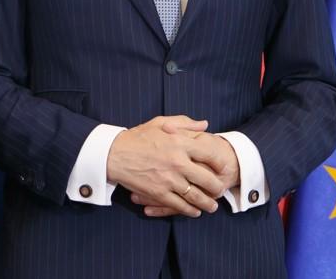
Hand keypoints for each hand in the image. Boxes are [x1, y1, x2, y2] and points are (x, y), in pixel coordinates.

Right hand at [107, 115, 222, 217]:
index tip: (221, 168)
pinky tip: (195, 211)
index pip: (210, 154)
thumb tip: (204, 125)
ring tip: (212, 206)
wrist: (114, 153)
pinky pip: (179, 205)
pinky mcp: (159, 192)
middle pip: (207, 180)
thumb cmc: (137, 137)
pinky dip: (190, 210)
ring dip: (207, 204)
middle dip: (216, 188)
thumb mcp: (160, 123)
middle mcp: (177, 162)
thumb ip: (185, 123)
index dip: (219, 163)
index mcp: (179, 143)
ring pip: (196, 196)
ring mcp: (169, 179)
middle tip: (219, 191)